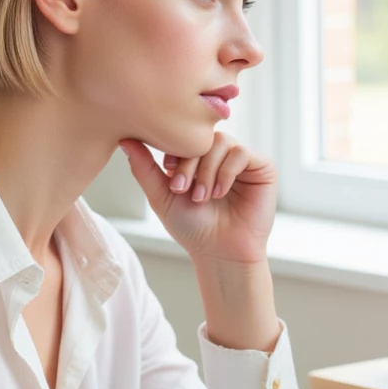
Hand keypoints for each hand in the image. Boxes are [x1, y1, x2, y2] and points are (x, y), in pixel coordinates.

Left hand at [118, 131, 277, 264]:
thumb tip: (125, 139)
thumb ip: (144, 168)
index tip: (169, 175)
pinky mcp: (263, 167)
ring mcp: (242, 159)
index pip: (185, 135)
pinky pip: (242, 153)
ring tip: (201, 196)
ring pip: (221, 142)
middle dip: (189, 163)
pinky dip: (226, 172)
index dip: (175, 151)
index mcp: (199, 157)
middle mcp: (221, 154)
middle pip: (202, 137)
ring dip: (207, 170)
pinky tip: (219, 193)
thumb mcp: (161, 196)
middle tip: (182, 190)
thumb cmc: (192, 227)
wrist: (219, 252)